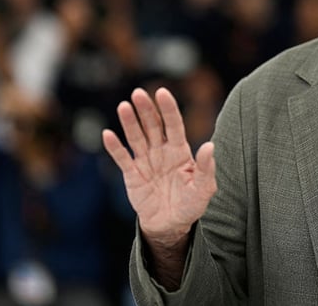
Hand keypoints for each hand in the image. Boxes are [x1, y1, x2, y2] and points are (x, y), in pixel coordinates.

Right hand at [102, 87, 216, 245]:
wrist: (171, 225)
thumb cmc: (191, 204)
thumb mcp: (204, 188)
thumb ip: (206, 168)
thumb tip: (209, 146)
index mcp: (181, 152)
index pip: (174, 125)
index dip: (168, 109)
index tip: (162, 92)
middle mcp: (162, 152)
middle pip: (153, 126)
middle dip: (146, 110)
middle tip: (138, 93)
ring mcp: (146, 162)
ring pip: (136, 138)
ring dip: (130, 123)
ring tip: (123, 106)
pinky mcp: (132, 175)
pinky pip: (122, 158)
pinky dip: (115, 147)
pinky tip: (108, 134)